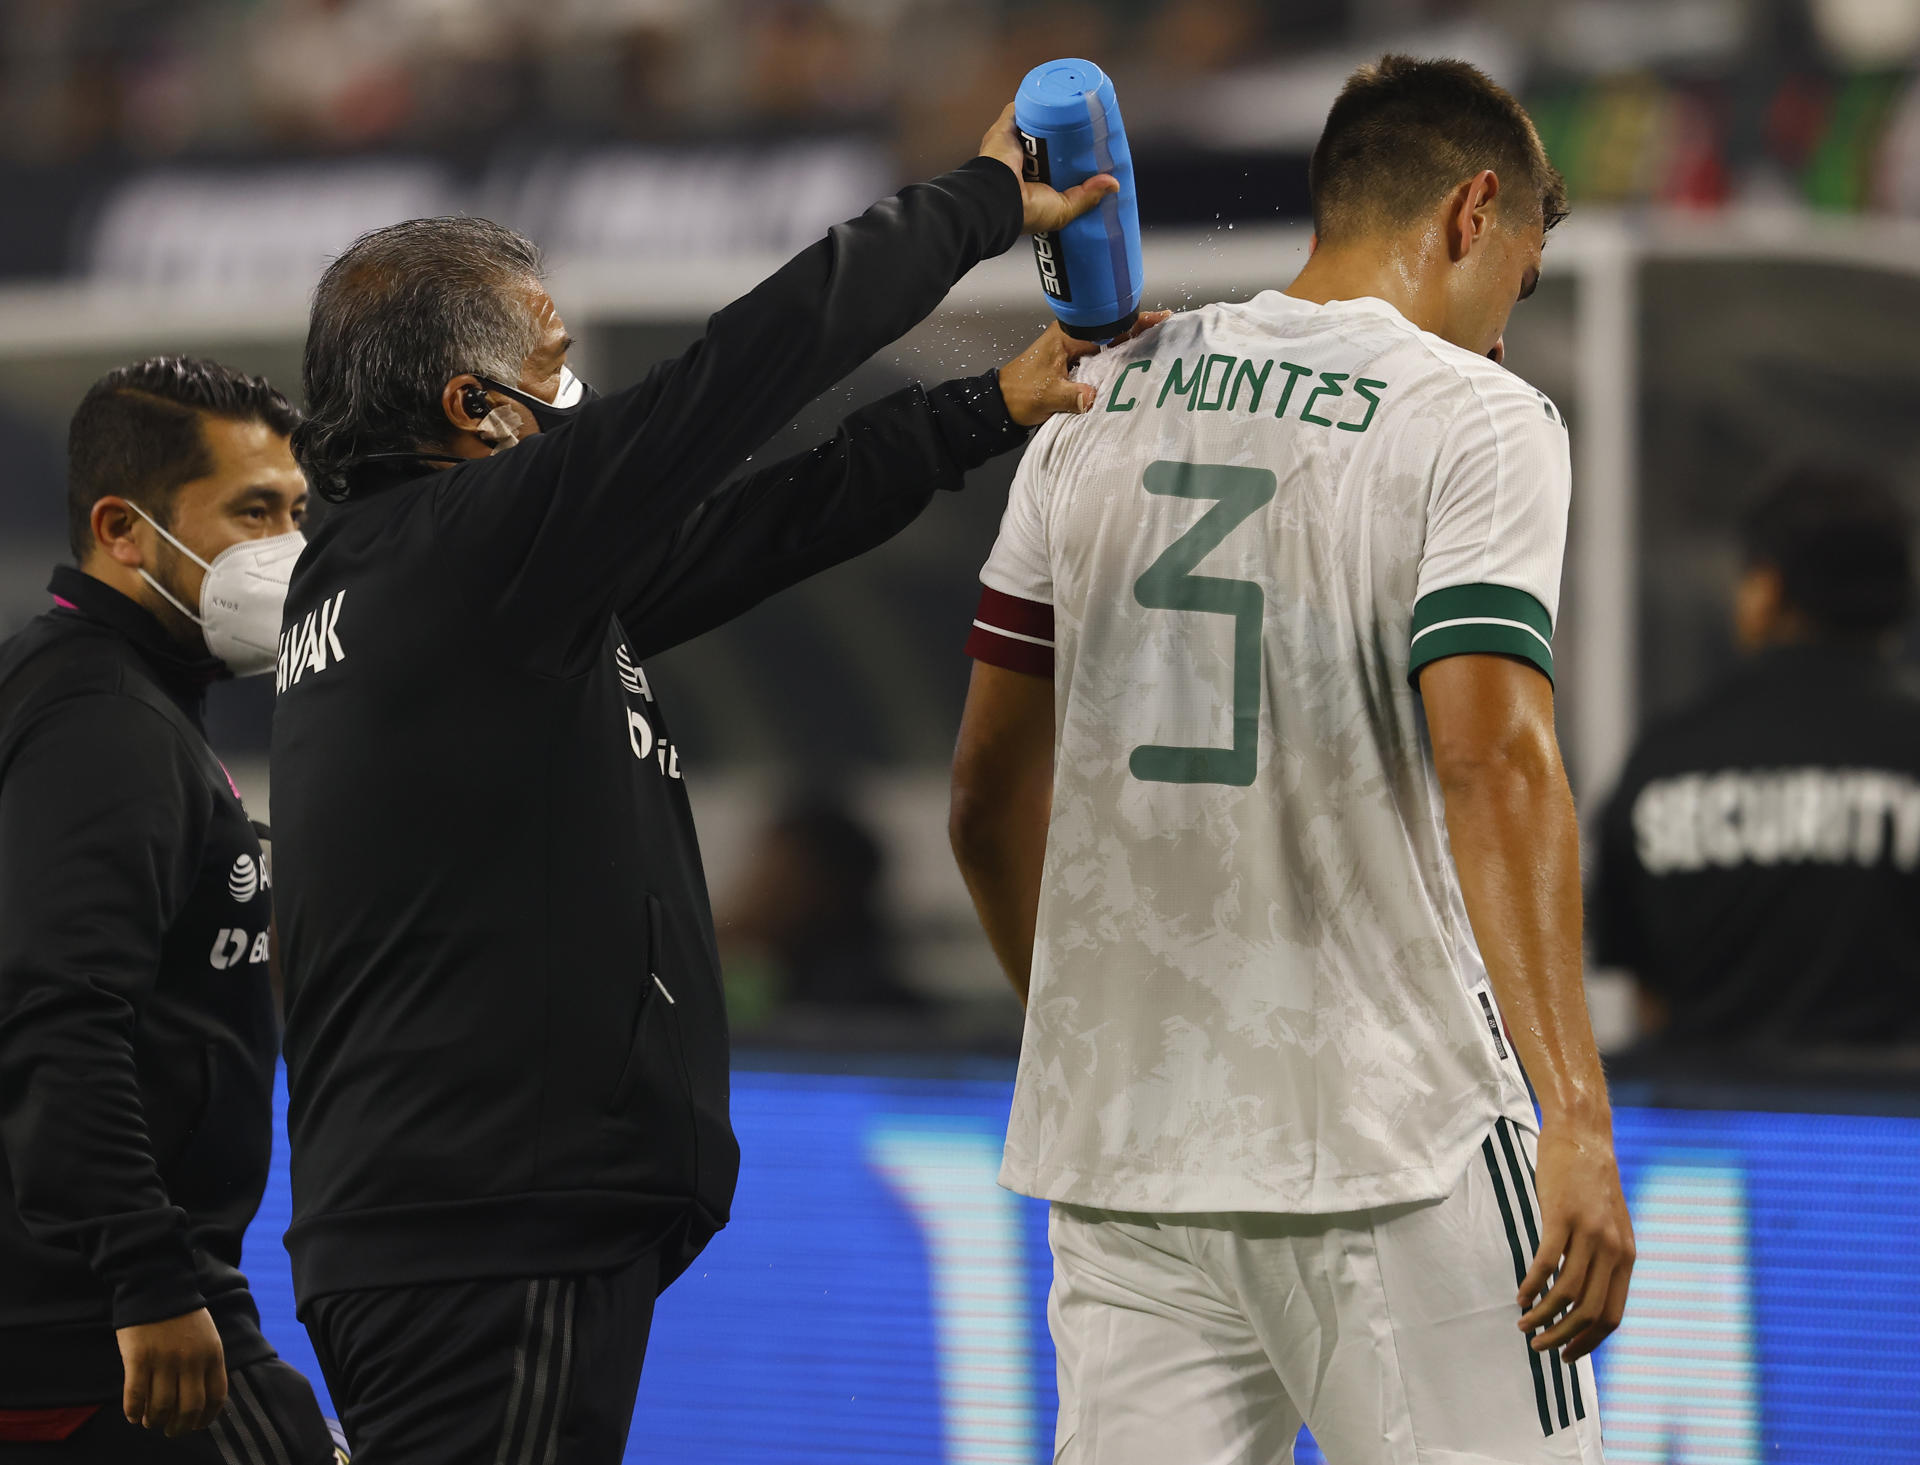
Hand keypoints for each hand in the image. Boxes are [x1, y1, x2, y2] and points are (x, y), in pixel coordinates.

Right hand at [117, 1309, 226, 1435]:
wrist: (158, 1286)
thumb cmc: (183, 1316)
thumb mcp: (207, 1337)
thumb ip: (207, 1365)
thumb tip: (202, 1401)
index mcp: (212, 1354)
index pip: (215, 1397)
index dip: (205, 1418)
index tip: (195, 1426)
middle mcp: (191, 1360)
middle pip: (189, 1408)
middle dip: (179, 1426)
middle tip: (170, 1430)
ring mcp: (165, 1359)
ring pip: (161, 1406)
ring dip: (155, 1420)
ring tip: (151, 1422)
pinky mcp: (139, 1358)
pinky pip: (136, 1395)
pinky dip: (134, 1411)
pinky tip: (133, 1416)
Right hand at [978, 103, 1119, 234]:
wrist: (998, 199)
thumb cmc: (1024, 211)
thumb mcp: (1062, 209)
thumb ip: (1086, 197)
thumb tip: (1113, 185)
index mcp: (1030, 184)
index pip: (1052, 164)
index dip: (1068, 155)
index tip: (1086, 150)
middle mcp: (1019, 162)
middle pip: (1045, 140)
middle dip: (1062, 132)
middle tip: (1084, 128)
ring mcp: (1012, 143)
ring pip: (1034, 121)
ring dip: (1051, 113)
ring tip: (1074, 108)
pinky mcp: (1005, 127)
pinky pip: (1020, 107)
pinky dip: (1034, 98)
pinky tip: (1052, 93)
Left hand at [997, 313, 1171, 426]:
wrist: (1002, 404)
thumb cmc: (1020, 393)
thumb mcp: (1047, 396)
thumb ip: (1072, 396)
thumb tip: (1094, 398)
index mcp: (1067, 336)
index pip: (1108, 324)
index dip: (1136, 321)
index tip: (1160, 319)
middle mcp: (1073, 339)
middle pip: (1113, 330)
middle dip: (1140, 330)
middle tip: (1169, 331)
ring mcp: (1074, 351)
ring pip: (1109, 344)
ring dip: (1131, 345)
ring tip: (1159, 347)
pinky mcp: (1074, 365)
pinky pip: (1102, 360)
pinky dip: (1118, 361)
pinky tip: (1135, 368)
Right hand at [1516, 1121, 1634, 1362]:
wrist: (1583, 1134)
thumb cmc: (1589, 1179)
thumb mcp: (1608, 1223)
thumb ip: (1602, 1256)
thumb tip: (1584, 1291)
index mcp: (1626, 1256)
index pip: (1612, 1316)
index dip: (1589, 1342)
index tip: (1566, 1355)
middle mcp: (1612, 1249)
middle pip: (1589, 1311)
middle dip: (1563, 1337)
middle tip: (1538, 1346)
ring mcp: (1588, 1233)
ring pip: (1567, 1293)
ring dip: (1542, 1316)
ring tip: (1523, 1325)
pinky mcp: (1562, 1216)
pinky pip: (1546, 1264)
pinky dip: (1532, 1286)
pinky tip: (1519, 1295)